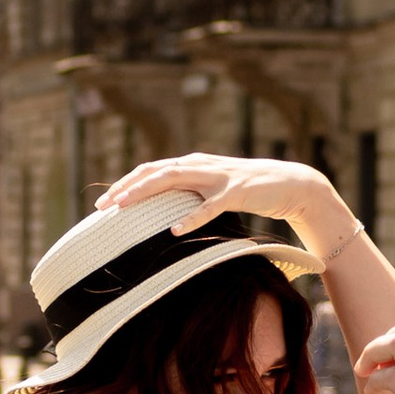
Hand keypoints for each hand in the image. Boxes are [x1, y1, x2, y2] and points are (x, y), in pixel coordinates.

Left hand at [99, 152, 350, 257]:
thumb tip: (163, 212)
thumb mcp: (214, 190)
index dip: (126, 184)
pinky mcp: (237, 193)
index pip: (151, 170)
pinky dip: (191, 218)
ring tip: (124, 207)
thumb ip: (191, 193)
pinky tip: (174, 229)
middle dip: (126, 187)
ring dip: (146, 192)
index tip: (103, 203)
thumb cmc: (249, 191)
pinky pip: (210, 207)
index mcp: (193, 164)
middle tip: (104, 207)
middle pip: (155, 172)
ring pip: (175, 180)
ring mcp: (218, 178)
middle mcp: (201, 165)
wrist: (291, 183)